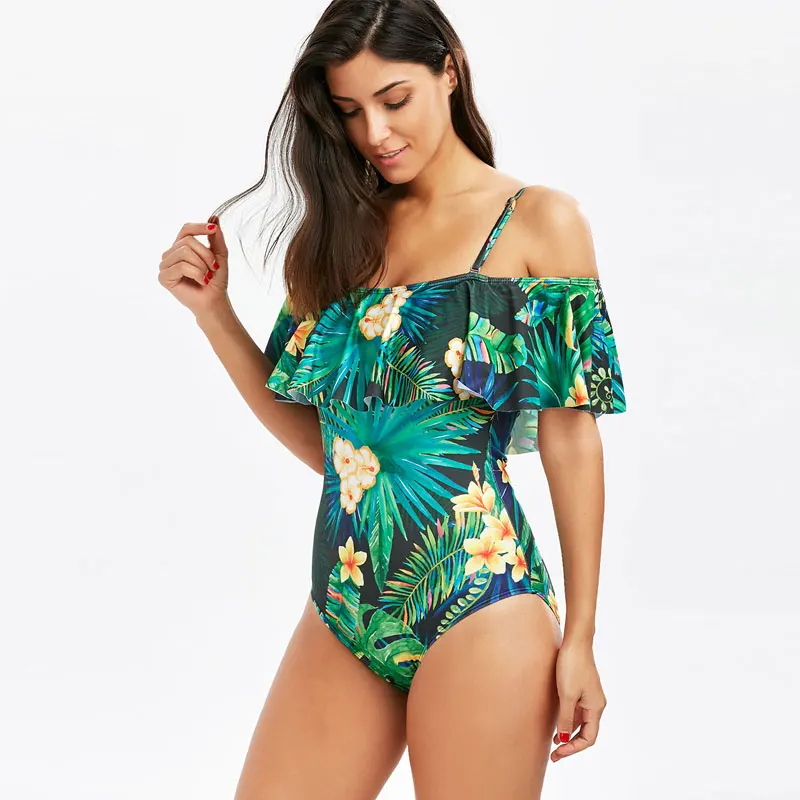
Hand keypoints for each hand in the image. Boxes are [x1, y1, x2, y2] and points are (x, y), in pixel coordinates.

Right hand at [158, 214, 229, 316]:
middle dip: (206, 254)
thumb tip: (214, 217)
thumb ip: (216, 237)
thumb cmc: (216, 280)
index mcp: (181, 247)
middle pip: (187, 241)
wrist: (214, 300)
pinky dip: (197, 273)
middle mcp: (170, 254)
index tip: (213, 229)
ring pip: (184, 252)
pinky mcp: (163, 277)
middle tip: (214, 268)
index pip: (186, 229)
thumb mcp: (220, 254)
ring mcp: (165, 265)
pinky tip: (202, 281)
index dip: (199, 227)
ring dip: (202, 265)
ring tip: (207, 276)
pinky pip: (181, 266)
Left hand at [550, 638, 606, 761]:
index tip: (558, 753)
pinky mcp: (582, 688)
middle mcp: (596, 704)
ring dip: (569, 733)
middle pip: (586, 732)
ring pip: (581, 722)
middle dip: (571, 745)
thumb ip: (566, 718)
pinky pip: (577, 711)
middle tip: (554, 755)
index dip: (574, 749)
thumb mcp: (566, 695)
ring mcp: (589, 696)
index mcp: (596, 707)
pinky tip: (557, 723)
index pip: (588, 738)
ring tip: (554, 743)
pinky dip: (568, 720)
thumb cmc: (572, 666)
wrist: (575, 641)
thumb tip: (565, 739)